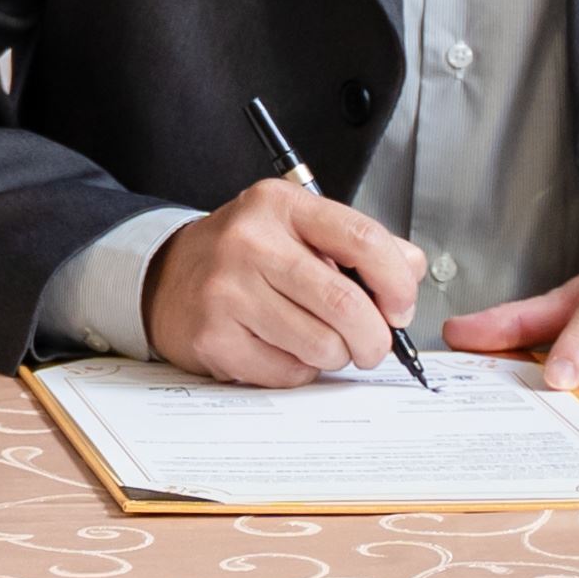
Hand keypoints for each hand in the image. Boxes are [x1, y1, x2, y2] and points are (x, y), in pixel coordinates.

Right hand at [143, 179, 422, 387]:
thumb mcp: (297, 228)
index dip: (396, 283)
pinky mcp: (215, 337)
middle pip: (346, 305)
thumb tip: (410, 272)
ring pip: (321, 345)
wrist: (168, 277)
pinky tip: (280, 347)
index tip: (399, 306)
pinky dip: (298, 370)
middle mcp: (251, 242)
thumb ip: (358, 245)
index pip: (363, 240)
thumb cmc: (244, 255)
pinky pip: (288, 372)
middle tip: (371, 345)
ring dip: (335, 356)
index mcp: (280, 205)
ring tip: (319, 341)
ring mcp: (228, 291)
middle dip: (374, 338)